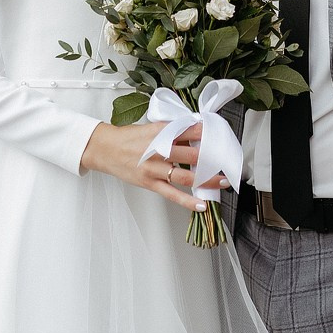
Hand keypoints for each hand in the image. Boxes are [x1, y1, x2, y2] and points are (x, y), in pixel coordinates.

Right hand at [80, 120, 227, 210]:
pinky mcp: (150, 183)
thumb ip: (171, 130)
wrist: (105, 149)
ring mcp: (154, 169)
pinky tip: (201, 205)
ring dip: (206, 179)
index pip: (187, 131)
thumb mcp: (151, 127)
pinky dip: (187, 201)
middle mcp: (157, 151)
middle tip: (226, 159)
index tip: (219, 135)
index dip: (205, 133)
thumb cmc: (129, 138)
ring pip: (184, 176)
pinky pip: (172, 194)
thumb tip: (194, 130)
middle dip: (210, 158)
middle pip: (189, 154)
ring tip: (222, 181)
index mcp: (159, 133)